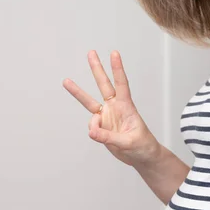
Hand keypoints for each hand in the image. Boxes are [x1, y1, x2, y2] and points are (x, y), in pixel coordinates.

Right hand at [62, 50, 159, 166]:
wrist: (142, 157)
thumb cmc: (143, 147)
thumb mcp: (128, 143)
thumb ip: (109, 137)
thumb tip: (91, 132)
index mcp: (127, 107)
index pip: (122, 84)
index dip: (117, 69)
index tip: (114, 53)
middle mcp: (115, 108)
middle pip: (104, 85)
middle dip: (97, 69)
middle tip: (91, 52)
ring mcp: (107, 116)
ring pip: (90, 102)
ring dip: (78, 92)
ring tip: (66, 81)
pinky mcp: (102, 127)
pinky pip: (91, 125)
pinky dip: (93, 131)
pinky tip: (99, 136)